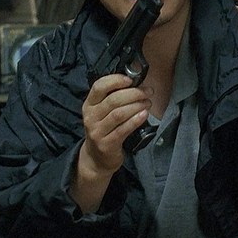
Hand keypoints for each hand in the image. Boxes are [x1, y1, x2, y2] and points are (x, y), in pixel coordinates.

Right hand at [69, 74, 150, 212]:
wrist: (96, 158)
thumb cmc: (104, 130)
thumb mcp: (102, 112)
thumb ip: (113, 98)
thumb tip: (136, 83)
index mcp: (89, 104)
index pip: (99, 86)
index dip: (115, 80)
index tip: (131, 79)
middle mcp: (90, 117)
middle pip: (113, 100)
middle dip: (134, 93)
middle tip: (147, 92)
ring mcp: (97, 131)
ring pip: (119, 114)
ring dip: (137, 106)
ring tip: (148, 103)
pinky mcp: (106, 144)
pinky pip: (123, 129)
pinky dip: (135, 120)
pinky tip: (144, 115)